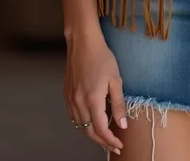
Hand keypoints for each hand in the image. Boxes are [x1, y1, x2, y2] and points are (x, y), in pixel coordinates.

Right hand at [65, 32, 127, 155]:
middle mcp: (79, 102)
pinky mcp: (66, 94)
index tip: (119, 146)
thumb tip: (122, 125)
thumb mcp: (115, 79)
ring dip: (91, 134)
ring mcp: (70, 99)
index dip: (110, 140)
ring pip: (80, 126)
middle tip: (113, 146)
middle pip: (88, 131)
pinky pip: (73, 116)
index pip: (101, 129)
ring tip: (104, 137)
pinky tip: (90, 122)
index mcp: (92, 99)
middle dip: (101, 141)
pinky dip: (82, 124)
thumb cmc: (102, 57)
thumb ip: (118, 104)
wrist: (83, 43)